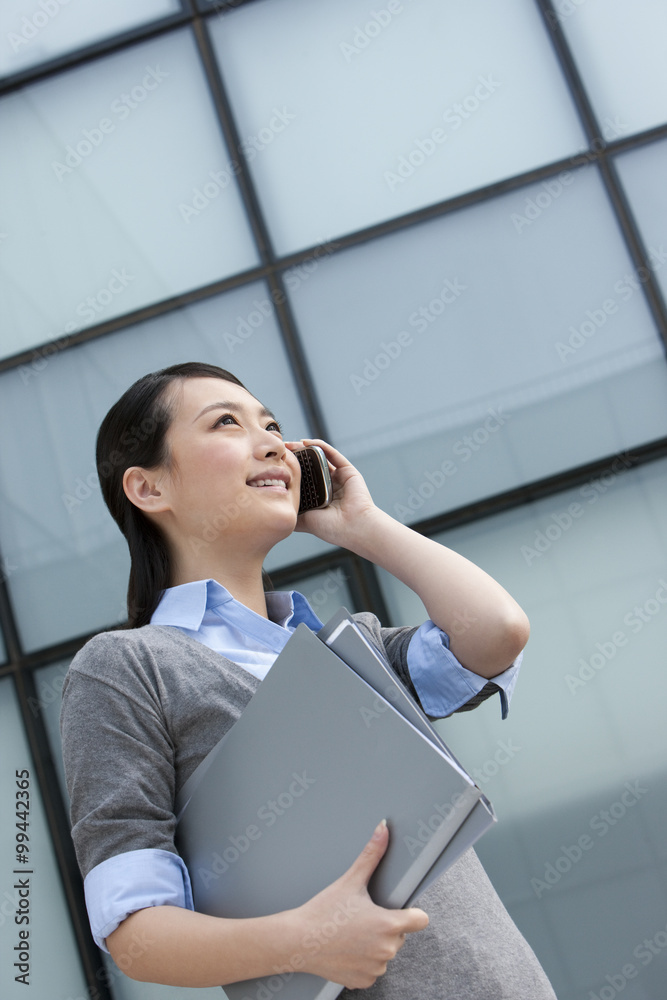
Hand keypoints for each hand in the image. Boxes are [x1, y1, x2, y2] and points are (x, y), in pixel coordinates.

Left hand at [285, 439, 377, 548]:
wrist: (353, 527)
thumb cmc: (331, 528)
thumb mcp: (305, 521)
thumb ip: (293, 513)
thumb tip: (275, 510)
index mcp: (319, 498)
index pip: (302, 480)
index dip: (289, 471)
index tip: (274, 465)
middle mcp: (329, 486)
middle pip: (309, 467)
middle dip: (294, 458)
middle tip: (279, 452)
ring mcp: (338, 478)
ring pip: (319, 458)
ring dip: (304, 449)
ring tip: (288, 445)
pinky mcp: (348, 470)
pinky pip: (332, 454)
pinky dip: (319, 446)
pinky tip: (306, 442)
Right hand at [294, 820, 428, 988]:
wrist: (296, 941)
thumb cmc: (323, 911)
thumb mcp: (350, 880)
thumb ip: (372, 854)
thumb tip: (383, 828)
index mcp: (388, 925)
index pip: (421, 920)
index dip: (411, 912)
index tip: (397, 908)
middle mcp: (386, 950)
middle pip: (400, 935)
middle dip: (385, 926)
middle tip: (361, 916)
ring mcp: (375, 969)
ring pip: (385, 952)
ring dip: (374, 944)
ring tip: (351, 932)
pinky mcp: (363, 981)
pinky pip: (372, 969)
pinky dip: (363, 960)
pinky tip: (346, 948)